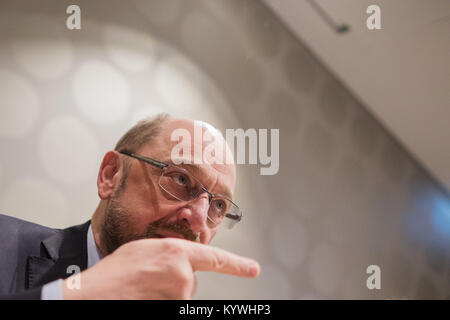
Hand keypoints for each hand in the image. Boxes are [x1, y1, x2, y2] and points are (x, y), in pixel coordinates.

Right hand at [62, 238, 259, 298]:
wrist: (96, 294)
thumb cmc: (115, 272)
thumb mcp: (146, 249)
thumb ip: (170, 252)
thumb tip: (182, 262)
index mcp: (177, 252)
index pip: (215, 258)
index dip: (237, 264)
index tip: (253, 269)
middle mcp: (183, 274)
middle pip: (191, 281)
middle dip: (176, 280)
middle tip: (150, 279)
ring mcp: (179, 296)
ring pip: (182, 296)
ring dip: (168, 293)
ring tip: (144, 288)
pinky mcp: (174, 309)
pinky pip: (175, 304)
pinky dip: (164, 299)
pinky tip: (147, 295)